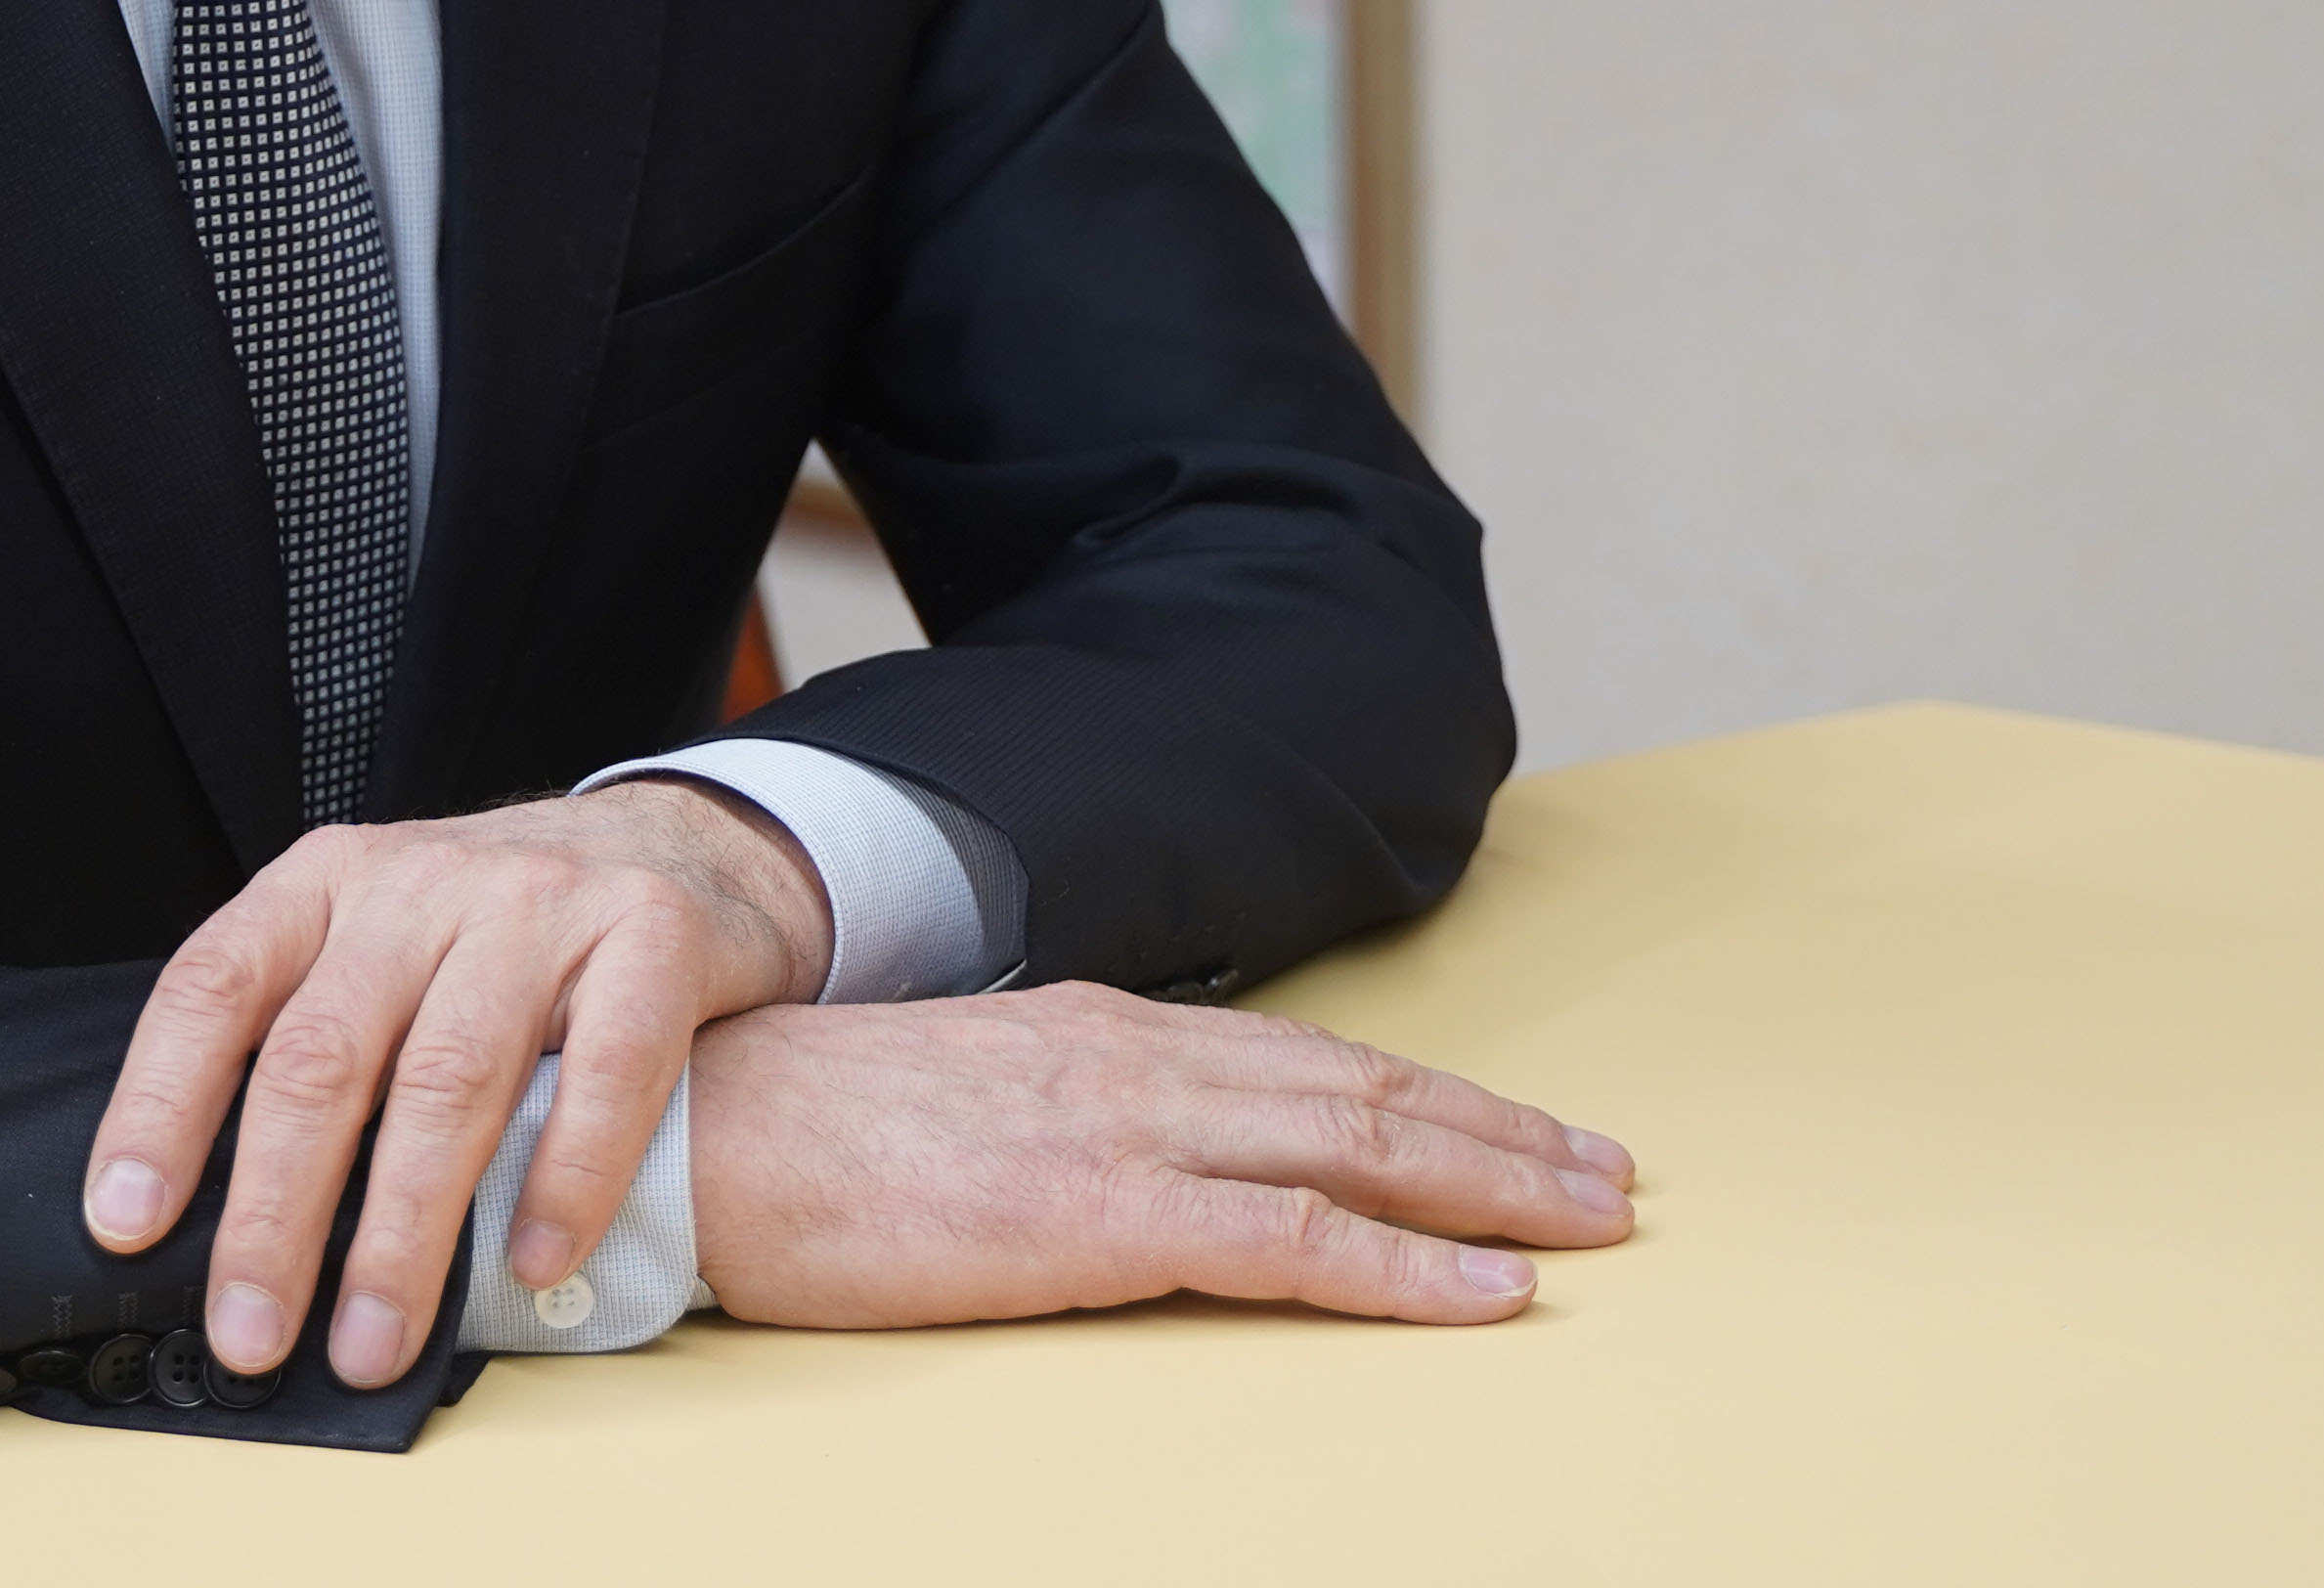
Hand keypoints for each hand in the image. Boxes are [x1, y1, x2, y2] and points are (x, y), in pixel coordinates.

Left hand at [85, 782, 835, 1388]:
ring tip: (373, 1341)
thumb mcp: (379, 945)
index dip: (159, 1108)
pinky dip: (565, 1179)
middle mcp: (421, 881)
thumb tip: (214, 1232)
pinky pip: (606, 1071)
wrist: (681, 845)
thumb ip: (310, 1042)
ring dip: (402, 1232)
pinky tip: (532, 1264)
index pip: (213, 989)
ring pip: (449, 1078)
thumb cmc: (500, 936)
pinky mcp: (652, 934)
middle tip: (250, 1334)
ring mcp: (539, 902)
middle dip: (275, 1214)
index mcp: (325, 882)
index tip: (127, 1224)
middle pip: (322, 1056)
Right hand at [685, 983, 1634, 1328]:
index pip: (1315, 1061)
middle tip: (1615, 1178)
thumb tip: (1161, 1150)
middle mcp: (1141, 1057)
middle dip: (1505, 1138)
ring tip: (1587, 1221)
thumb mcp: (980, 1098)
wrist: (708, 1129)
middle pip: (1367, 1094)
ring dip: (1492, 1187)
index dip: (1437, 1099)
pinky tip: (1482, 1291)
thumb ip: (1081, 1112)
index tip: (1529, 1134)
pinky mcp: (1097, 1214)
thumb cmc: (824, 1134)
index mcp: (1113, 1031)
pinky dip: (1403, 1266)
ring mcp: (1125, 1130)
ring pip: (1355, 1148)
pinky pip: (1288, 1241)